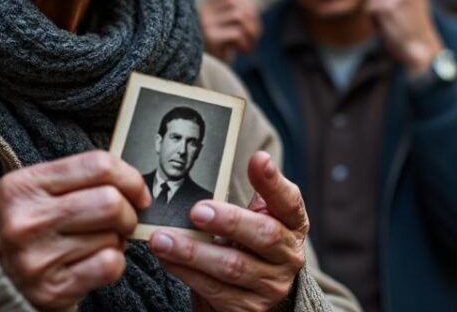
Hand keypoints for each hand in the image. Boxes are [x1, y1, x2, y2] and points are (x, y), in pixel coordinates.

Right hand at [0, 150, 148, 310]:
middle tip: (121, 219)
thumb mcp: (37, 191)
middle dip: (128, 212)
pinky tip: (96, 260)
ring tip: (97, 241)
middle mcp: (27, 221)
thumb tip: (135, 182)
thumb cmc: (28, 225)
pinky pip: (109, 265)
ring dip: (116, 240)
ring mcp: (37, 257)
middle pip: (110, 202)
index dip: (129, 177)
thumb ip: (79, 178)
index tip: (137, 191)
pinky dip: (114, 262)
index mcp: (23, 186)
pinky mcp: (52, 289)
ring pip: (112, 237)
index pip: (97, 165)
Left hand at [150, 152, 306, 311]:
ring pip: (232, 267)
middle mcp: (289, 256)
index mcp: (293, 224)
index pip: (289, 201)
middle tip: (196, 211)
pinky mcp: (248, 308)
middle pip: (264, 236)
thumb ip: (253, 193)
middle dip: (229, 222)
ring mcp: (271, 286)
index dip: (274, 182)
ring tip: (162, 239)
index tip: (257, 159)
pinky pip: (215, 290)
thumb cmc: (251, 240)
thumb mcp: (258, 215)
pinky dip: (187, 273)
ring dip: (193, 252)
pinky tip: (167, 258)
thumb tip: (241, 162)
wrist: (257, 290)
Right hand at [200, 0, 261, 62]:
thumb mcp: (227, 30)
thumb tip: (258, 6)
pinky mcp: (210, 38)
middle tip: (256, 37)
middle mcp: (203, 13)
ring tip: (251, 45)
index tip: (254, 22)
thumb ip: (238, 16)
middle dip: (253, 20)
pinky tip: (244, 51)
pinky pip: (237, 33)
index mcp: (206, 8)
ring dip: (252, 30)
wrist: (203, 75)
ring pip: (239, 15)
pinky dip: (247, 42)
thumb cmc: (219, 53)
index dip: (248, 5)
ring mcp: (205, 25)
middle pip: (236, 4)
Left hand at [366, 0, 444, 74]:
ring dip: (372, 12)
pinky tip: (384, 28)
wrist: (420, 52)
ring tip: (388, 24)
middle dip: (375, 4)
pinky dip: (371, 20)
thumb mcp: (404, 6)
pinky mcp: (389, 6)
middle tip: (389, 21)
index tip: (389, 14)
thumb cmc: (409, 31)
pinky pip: (368, 8)